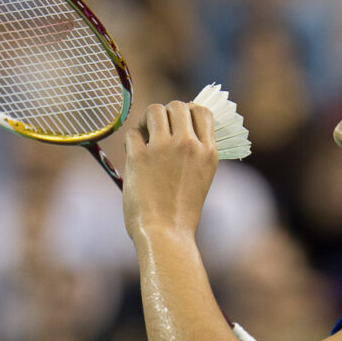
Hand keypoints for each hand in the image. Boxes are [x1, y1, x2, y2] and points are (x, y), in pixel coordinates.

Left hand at [122, 101, 217, 239]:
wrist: (166, 235)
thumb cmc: (181, 213)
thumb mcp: (201, 179)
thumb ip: (195, 154)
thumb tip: (179, 131)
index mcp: (208, 152)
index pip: (202, 111)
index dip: (187, 111)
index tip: (178, 122)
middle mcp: (189, 145)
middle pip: (177, 106)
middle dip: (165, 113)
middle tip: (157, 129)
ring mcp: (164, 148)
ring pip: (154, 111)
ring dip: (146, 120)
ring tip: (144, 135)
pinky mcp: (141, 156)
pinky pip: (133, 133)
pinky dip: (132, 140)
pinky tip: (134, 154)